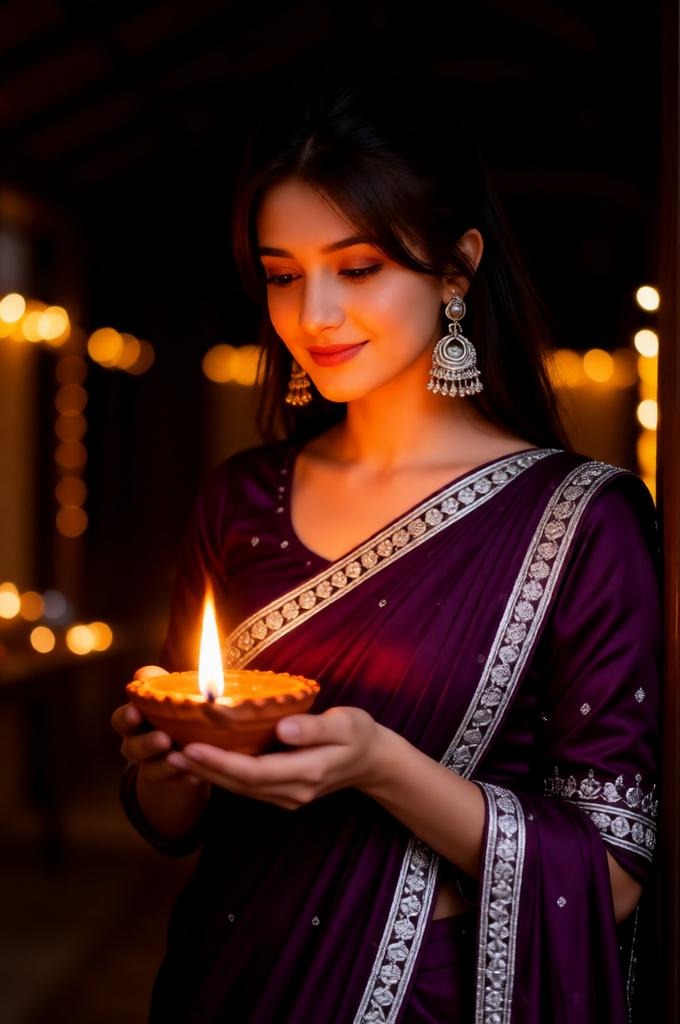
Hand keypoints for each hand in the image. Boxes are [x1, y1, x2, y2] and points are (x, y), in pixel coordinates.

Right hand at [110, 665, 201, 784]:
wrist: (188, 743)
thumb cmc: (173, 710)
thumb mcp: (166, 693)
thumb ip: (156, 682)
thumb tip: (144, 673)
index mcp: (133, 721)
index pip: (120, 720)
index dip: (126, 718)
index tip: (135, 713)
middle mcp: (137, 745)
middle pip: (132, 748)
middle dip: (146, 744)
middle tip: (163, 738)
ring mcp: (152, 766)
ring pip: (152, 770)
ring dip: (165, 764)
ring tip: (180, 756)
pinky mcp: (171, 782)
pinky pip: (175, 784)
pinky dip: (185, 778)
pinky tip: (196, 772)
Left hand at [165, 706, 384, 809]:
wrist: (373, 762)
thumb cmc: (360, 735)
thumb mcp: (348, 724)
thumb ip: (316, 727)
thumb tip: (284, 728)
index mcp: (307, 773)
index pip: (255, 771)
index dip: (221, 761)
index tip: (192, 746)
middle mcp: (293, 792)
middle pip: (240, 784)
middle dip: (204, 770)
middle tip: (169, 752)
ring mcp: (287, 797)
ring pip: (240, 788)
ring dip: (208, 774)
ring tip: (176, 757)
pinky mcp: (282, 793)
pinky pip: (247, 786)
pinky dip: (222, 774)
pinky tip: (203, 760)